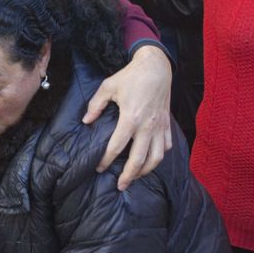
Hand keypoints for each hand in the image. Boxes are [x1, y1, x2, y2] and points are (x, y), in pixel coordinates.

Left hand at [83, 44, 172, 189]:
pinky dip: (159, 156)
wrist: (156, 67)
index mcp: (130, 118)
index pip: (116, 146)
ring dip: (146, 170)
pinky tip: (151, 159)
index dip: (106, 160)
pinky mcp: (167, 124)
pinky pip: (166, 146)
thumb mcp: (108, 86)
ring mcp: (159, 127)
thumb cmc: (131, 76)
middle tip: (120, 186)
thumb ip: (95, 105)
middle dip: (129, 176)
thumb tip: (86, 121)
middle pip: (139, 159)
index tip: (99, 168)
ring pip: (156, 157)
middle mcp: (147, 126)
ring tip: (136, 176)